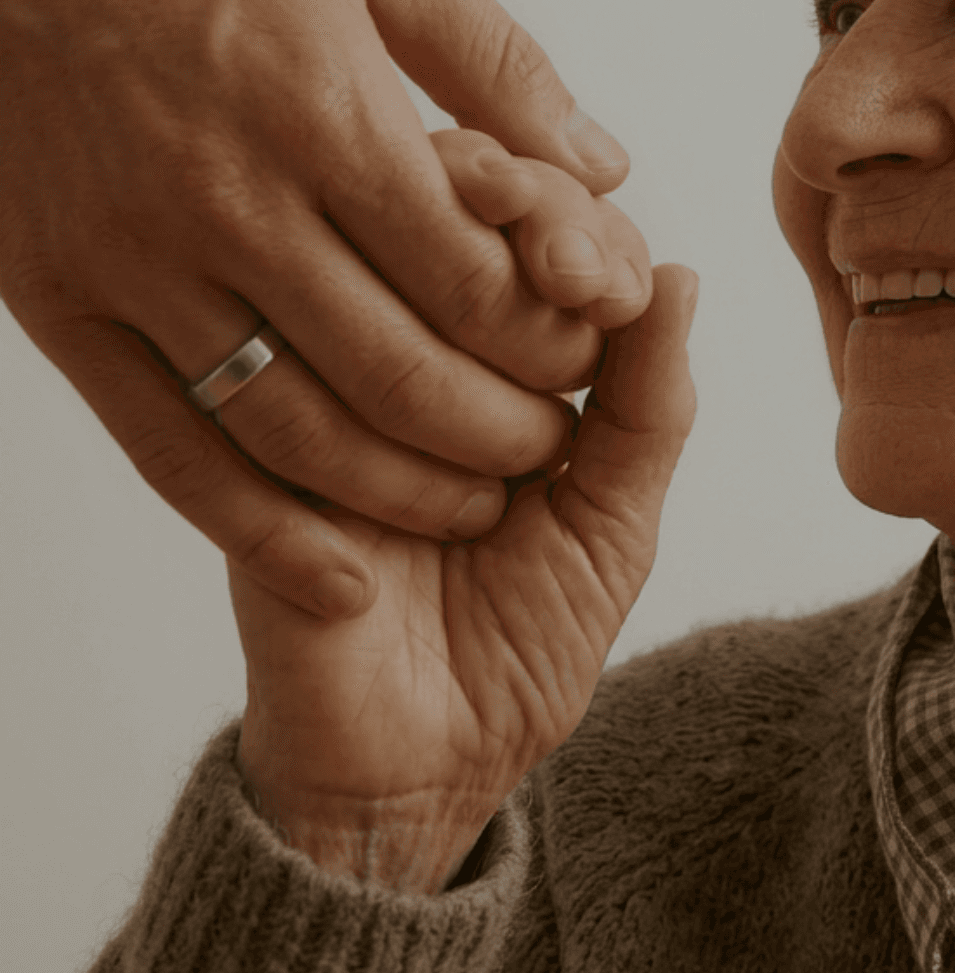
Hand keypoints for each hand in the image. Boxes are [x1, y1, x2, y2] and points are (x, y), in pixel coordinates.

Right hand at [0, 0, 632, 594]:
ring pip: (292, 433)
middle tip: (551, 449)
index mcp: (329, 111)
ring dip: (401, 494)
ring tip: (473, 505)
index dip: (555, 343)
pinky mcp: (50, 291)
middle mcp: (231, 201)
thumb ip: (500, 63)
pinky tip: (332, 570)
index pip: (477, 283)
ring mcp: (131, 256)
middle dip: (502, 434)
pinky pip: (163, 443)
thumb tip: (605, 168)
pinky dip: (254, 525)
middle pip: (404, 376)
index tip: (592, 362)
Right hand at [233, 265, 698, 892]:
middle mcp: (402, 345)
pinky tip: (463, 493)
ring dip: (471, 317)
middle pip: (445, 204)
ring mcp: (321, 385)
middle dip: (533, 223)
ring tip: (535, 418)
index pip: (532, 219)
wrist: (416, 769)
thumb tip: (682, 272)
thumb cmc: (522, 642)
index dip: (581, 225)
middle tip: (583, 286)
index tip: (616, 281)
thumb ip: (649, 403)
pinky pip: (297, 377)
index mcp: (493, 349)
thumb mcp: (615, 520)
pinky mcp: (254, 453)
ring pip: (372, 262)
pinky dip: (392, 409)